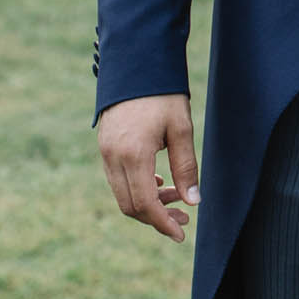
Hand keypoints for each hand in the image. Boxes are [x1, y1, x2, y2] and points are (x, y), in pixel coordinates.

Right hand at [98, 93, 199, 241]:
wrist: (136, 64)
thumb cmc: (163, 94)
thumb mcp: (181, 128)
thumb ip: (186, 166)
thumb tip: (193, 202)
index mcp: (133, 154)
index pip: (145, 203)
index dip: (162, 223)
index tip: (181, 234)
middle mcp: (113, 157)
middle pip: (130, 205)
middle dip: (157, 217)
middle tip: (184, 219)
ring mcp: (105, 152)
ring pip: (123, 194)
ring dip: (148, 203)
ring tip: (177, 198)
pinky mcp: (105, 146)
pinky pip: (118, 179)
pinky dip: (137, 188)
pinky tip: (160, 182)